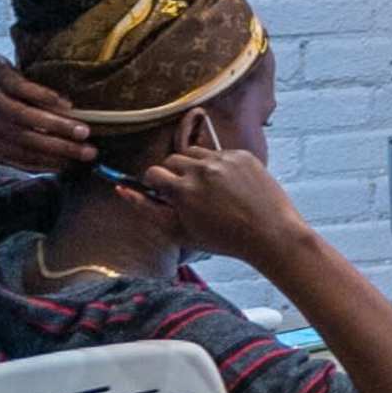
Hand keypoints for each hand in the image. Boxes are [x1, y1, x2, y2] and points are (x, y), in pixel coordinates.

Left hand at [0, 52, 95, 178]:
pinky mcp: (0, 76)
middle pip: (24, 139)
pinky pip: (27, 90)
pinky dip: (48, 99)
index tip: (71, 166)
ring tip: (83, 131)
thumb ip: (10, 146)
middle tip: (88, 153)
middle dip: (59, 148)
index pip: (16, 156)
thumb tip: (47, 164)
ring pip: (26, 117)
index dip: (46, 163)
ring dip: (58, 126)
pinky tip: (67, 104)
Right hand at [113, 131, 314, 275]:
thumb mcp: (178, 231)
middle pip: (172, 160)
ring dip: (193, 166)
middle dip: (173, 175)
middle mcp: (201, 169)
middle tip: (186, 195)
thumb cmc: (222, 239)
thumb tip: (121, 189)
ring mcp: (224, 159)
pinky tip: (228, 186)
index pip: (152, 173)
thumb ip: (146, 209)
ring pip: (195, 153)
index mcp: (182, 189)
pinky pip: (219, 153)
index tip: (163, 195)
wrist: (270, 233)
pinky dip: (217, 166)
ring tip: (206, 189)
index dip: (155, 185)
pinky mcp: (243, 154)